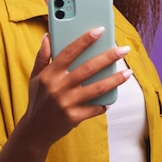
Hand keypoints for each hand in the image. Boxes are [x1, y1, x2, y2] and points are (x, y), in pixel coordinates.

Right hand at [23, 27, 131, 145]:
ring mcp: (67, 103)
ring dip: (115, 79)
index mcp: (50, 74)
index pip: (69, 52)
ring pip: (97, 88)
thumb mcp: (35, 77)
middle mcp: (59, 87)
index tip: (100, 30)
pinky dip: (104, 104)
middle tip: (124, 49)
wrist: (34, 131)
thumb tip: (47, 36)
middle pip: (88, 68)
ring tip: (128, 72)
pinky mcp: (74, 117)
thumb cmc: (37, 100)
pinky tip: (112, 99)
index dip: (85, 40)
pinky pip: (95, 108)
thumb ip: (42, 57)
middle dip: (109, 57)